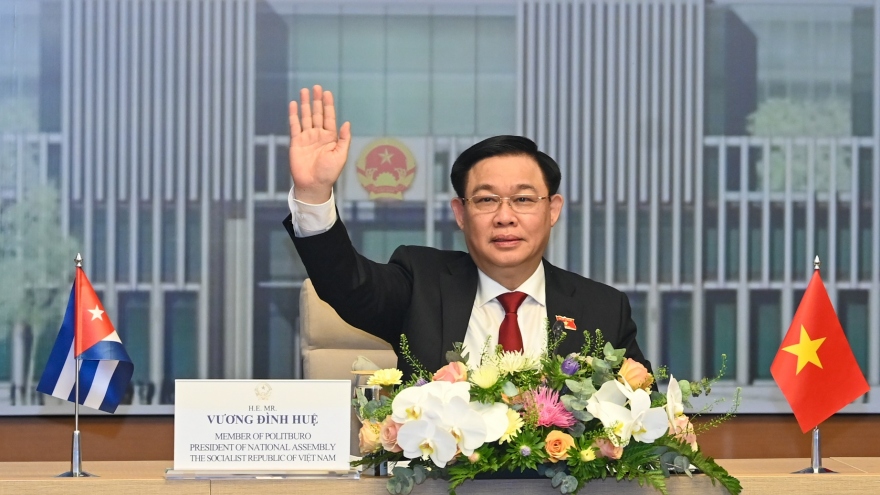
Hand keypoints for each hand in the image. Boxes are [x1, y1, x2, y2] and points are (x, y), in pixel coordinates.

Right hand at [289, 85, 351, 203]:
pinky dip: (294, 115)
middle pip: (317, 114)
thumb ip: (344, 139)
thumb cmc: (329, 173)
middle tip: (316, 87)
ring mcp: (307, 138)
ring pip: (306, 117)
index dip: (328, 105)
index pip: (329, 117)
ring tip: (305, 91)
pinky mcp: (296, 142)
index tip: (327, 93)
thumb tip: (347, 123)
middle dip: (317, 100)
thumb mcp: (340, 155)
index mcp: (330, 137)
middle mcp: (318, 135)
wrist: (313, 185)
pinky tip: (294, 105)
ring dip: (305, 104)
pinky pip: (294, 126)